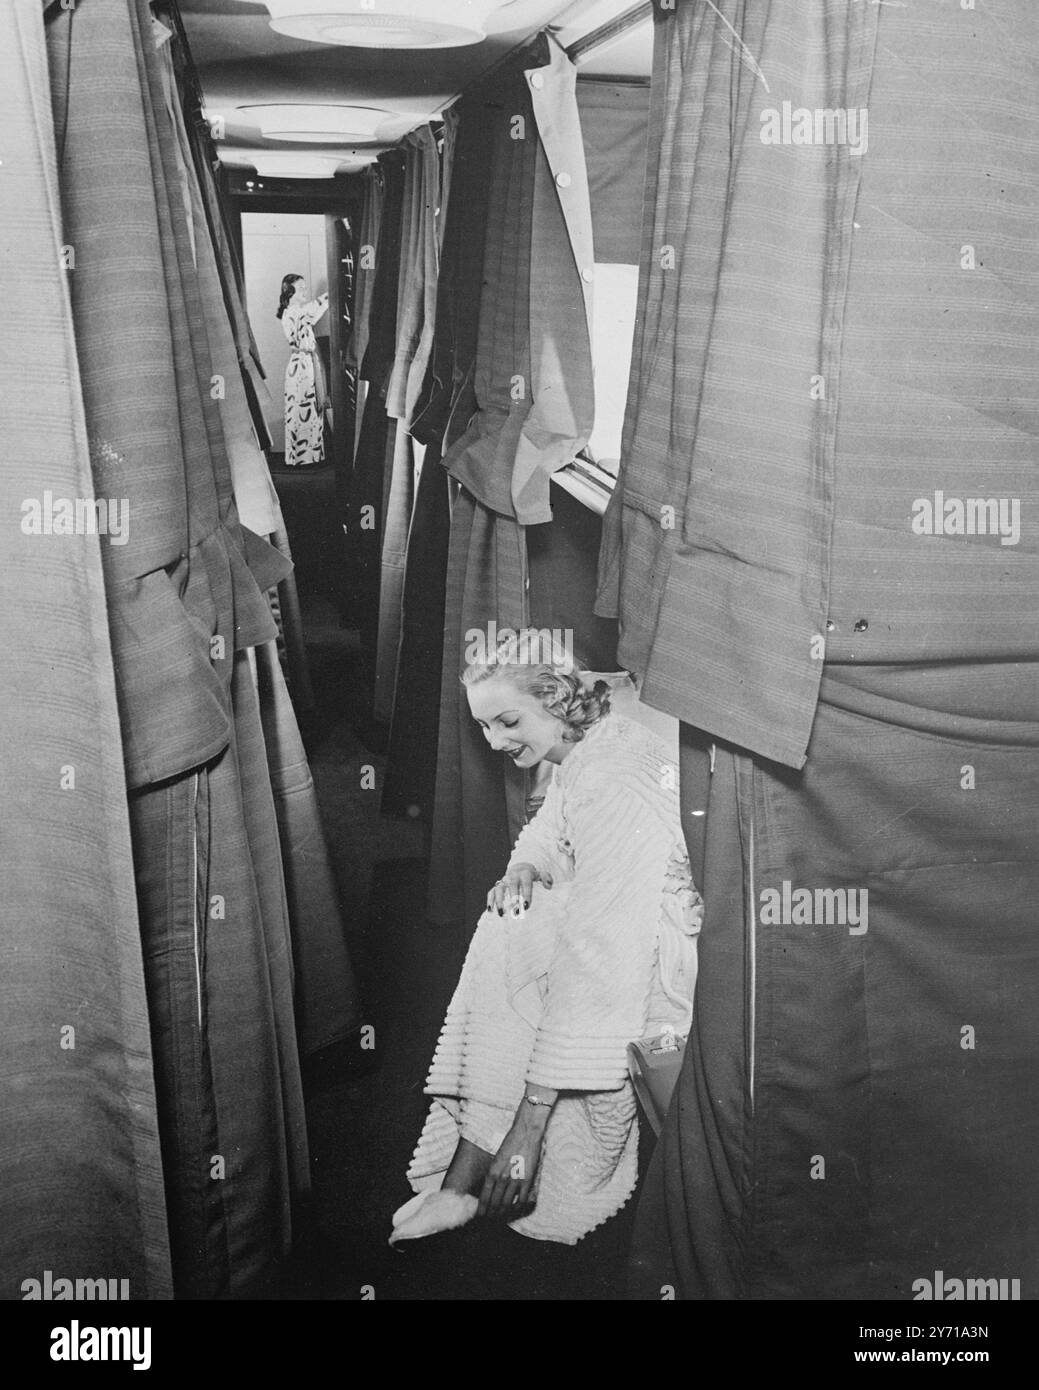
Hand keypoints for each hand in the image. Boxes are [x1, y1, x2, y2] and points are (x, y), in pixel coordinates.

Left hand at [478, 1104, 548, 1218]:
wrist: (525, 1133)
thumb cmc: (510, 1142)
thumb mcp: (496, 1158)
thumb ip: (493, 1174)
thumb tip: (490, 1189)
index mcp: (492, 1172)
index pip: (484, 1198)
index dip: (482, 1210)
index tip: (480, 1216)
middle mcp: (502, 1178)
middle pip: (495, 1204)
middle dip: (491, 1215)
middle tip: (490, 1221)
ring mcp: (515, 1180)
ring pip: (507, 1205)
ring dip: (503, 1214)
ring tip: (501, 1218)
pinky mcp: (528, 1180)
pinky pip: (522, 1201)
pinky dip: (518, 1208)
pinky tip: (516, 1211)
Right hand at [486, 863, 552, 916]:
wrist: (519, 869)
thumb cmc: (532, 877)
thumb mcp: (541, 875)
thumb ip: (546, 878)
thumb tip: (548, 885)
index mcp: (525, 874)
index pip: (526, 883)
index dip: (526, 894)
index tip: (527, 906)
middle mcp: (513, 876)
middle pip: (512, 885)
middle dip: (513, 897)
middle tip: (515, 910)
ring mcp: (504, 881)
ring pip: (499, 889)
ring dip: (499, 901)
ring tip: (502, 913)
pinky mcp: (497, 886)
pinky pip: (491, 892)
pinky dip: (490, 900)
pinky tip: (490, 910)